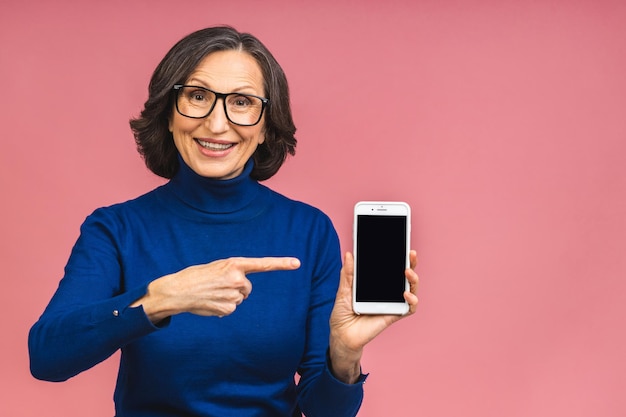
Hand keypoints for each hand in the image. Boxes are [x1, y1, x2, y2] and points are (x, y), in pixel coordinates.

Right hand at [131, 257, 300, 322]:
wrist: (177, 290)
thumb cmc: (196, 277)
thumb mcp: (217, 267)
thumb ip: (233, 273)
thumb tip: (243, 290)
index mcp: (234, 264)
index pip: (262, 264)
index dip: (281, 263)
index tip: (297, 263)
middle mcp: (237, 278)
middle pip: (248, 288)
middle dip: (236, 288)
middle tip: (218, 286)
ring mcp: (234, 295)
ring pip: (240, 299)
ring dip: (228, 298)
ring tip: (212, 293)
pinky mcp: (228, 308)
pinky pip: (232, 309)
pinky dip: (223, 307)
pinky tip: (210, 302)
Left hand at [328, 250, 418, 382]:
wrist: (341, 335)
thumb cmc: (342, 314)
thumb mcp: (343, 291)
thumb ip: (348, 274)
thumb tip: (349, 254)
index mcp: (376, 284)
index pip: (390, 267)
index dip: (398, 256)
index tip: (400, 244)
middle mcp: (387, 292)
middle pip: (404, 276)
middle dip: (411, 263)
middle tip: (411, 253)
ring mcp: (391, 303)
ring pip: (411, 290)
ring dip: (413, 280)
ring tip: (408, 271)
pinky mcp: (393, 316)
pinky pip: (409, 308)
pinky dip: (412, 301)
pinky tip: (406, 295)